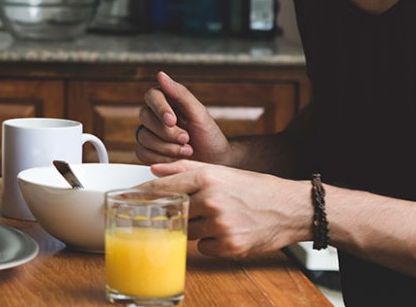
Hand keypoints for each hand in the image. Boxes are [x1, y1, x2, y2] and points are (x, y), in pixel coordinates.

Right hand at [137, 71, 231, 164]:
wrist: (215, 162)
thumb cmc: (209, 136)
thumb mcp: (199, 113)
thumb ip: (180, 94)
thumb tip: (160, 74)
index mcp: (167, 101)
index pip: (151, 96)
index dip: (160, 108)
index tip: (172, 120)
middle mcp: (155, 116)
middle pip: (145, 117)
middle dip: (167, 132)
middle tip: (187, 139)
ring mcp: (149, 134)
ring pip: (143, 137)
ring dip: (166, 147)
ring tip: (186, 150)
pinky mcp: (147, 151)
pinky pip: (142, 152)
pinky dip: (160, 158)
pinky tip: (175, 158)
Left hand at [140, 161, 311, 256]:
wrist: (292, 208)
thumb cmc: (255, 188)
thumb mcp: (221, 171)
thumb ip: (184, 169)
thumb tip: (153, 168)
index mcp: (207, 177)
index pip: (162, 187)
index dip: (140, 194)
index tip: (123, 198)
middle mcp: (211, 200)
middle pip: (172, 212)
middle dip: (175, 214)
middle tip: (190, 211)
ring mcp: (221, 224)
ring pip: (186, 232)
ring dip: (195, 228)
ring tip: (218, 218)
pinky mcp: (230, 246)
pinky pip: (203, 248)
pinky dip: (210, 243)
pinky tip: (227, 232)